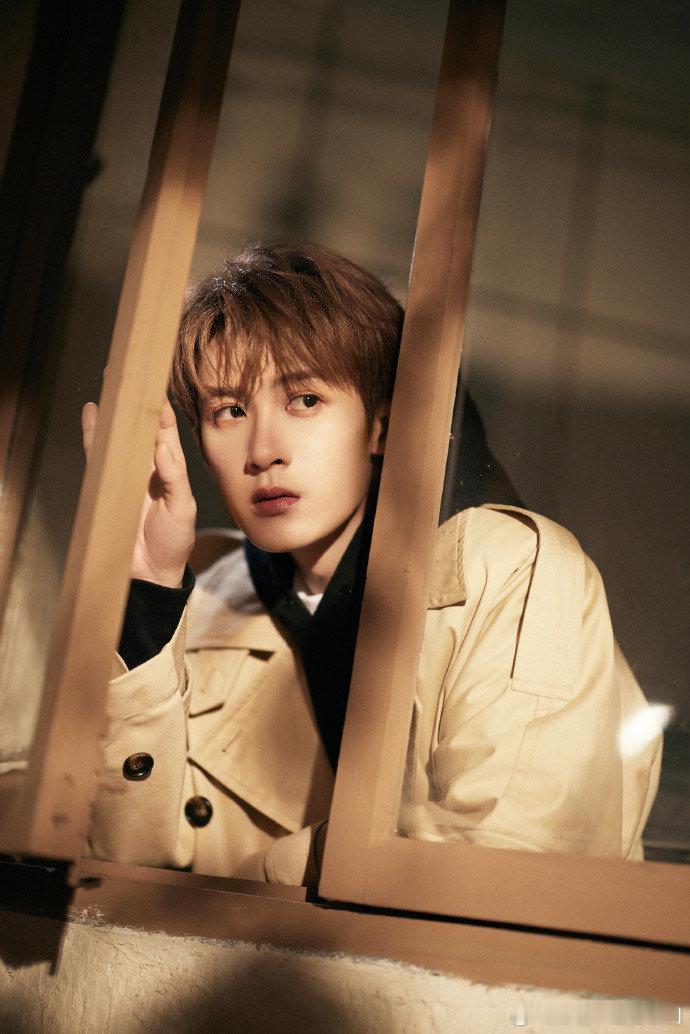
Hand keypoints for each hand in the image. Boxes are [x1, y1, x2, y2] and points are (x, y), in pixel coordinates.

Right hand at [81, 395, 196, 586]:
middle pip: (142, 426)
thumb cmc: (174, 542)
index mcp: (172, 470)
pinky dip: (93, 434)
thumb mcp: (182, 511)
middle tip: (132, 372)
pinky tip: (91, 412)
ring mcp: (127, 474)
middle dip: (138, 400)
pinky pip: (98, 455)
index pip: (167, 433)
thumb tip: (163, 448)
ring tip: (110, 383)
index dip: (163, 410)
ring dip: (114, 411)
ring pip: (119, 435)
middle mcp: (149, 467)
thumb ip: (174, 479)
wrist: (150, 573)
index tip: (159, 385)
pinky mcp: (108, 485)